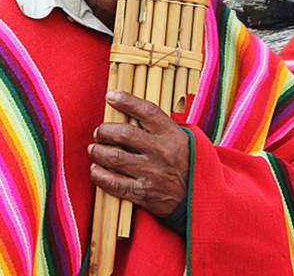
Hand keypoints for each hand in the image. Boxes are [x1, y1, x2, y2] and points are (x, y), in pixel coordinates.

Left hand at [89, 91, 189, 217]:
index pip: (147, 111)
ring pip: (114, 157)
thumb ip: (158, 127)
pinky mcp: (144, 193)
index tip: (110, 96)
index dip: (126, 101)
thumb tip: (126, 112)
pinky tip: (96, 170)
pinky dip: (99, 176)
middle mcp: (162, 152)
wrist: (199, 197)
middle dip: (104, 131)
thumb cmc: (185, 163)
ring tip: (94, 150)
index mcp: (172, 135)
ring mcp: (152, 173)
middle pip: (124, 134)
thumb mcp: (181, 139)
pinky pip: (114, 183)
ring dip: (97, 152)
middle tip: (99, 132)